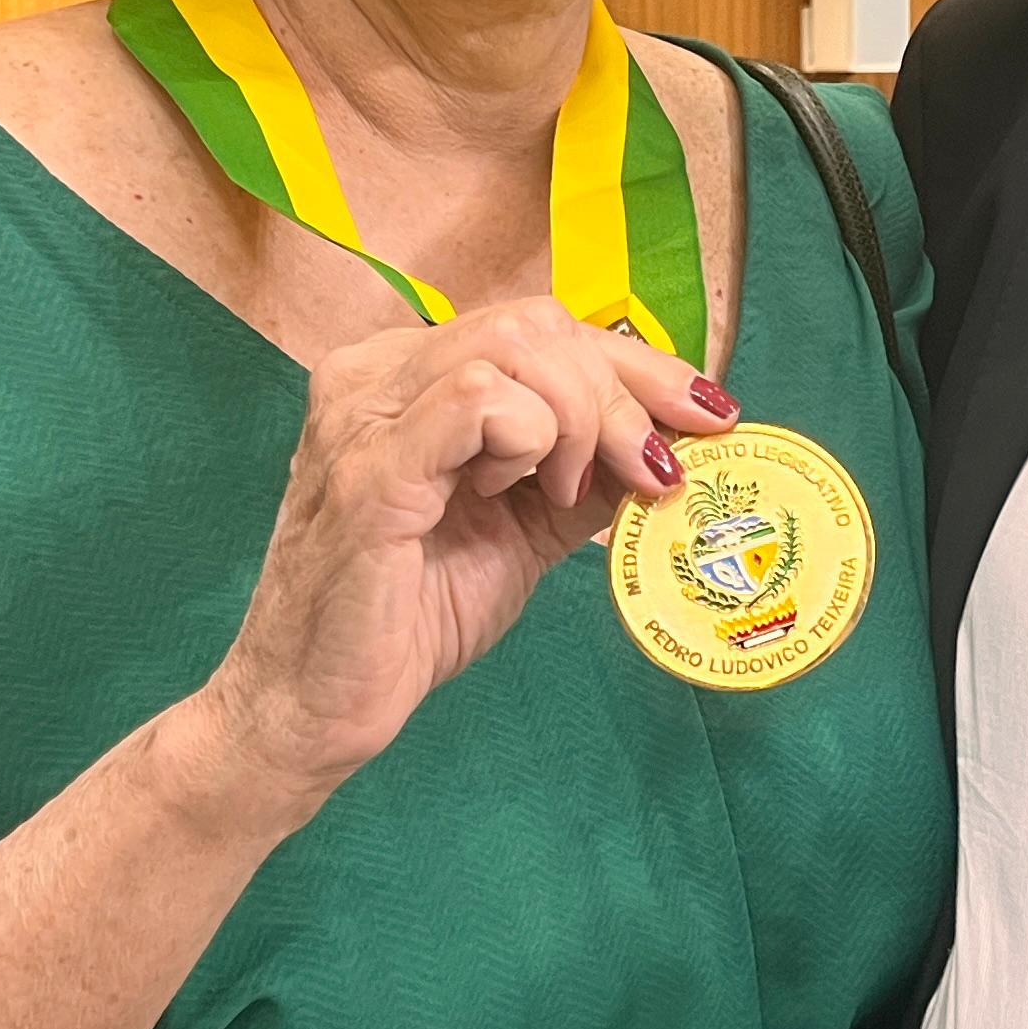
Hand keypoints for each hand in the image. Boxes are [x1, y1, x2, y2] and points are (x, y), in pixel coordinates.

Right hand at [191, 302, 729, 823]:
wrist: (320, 706)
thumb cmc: (411, 617)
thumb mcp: (523, 529)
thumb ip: (583, 476)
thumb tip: (674, 443)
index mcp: (408, 377)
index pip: (541, 327)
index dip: (638, 363)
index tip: (707, 413)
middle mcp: (377, 374)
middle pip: (538, 322)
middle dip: (625, 389)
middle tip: (652, 468)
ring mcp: (365, 413)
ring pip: (515, 344)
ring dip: (579, 417)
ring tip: (565, 493)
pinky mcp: (370, 469)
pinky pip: (480, 400)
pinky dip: (529, 440)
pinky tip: (515, 496)